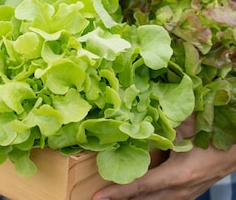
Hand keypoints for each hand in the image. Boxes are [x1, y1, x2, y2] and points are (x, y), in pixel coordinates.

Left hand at [93, 116, 235, 199]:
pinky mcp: (188, 195)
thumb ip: (161, 126)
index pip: (141, 185)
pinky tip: (133, 196)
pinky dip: (146, 199)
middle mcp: (180, 189)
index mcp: (178, 174)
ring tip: (109, 198)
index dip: (118, 191)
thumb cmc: (214, 135)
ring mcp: (186, 195)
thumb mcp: (187, 127)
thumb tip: (133, 120)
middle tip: (97, 198)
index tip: (98, 196)